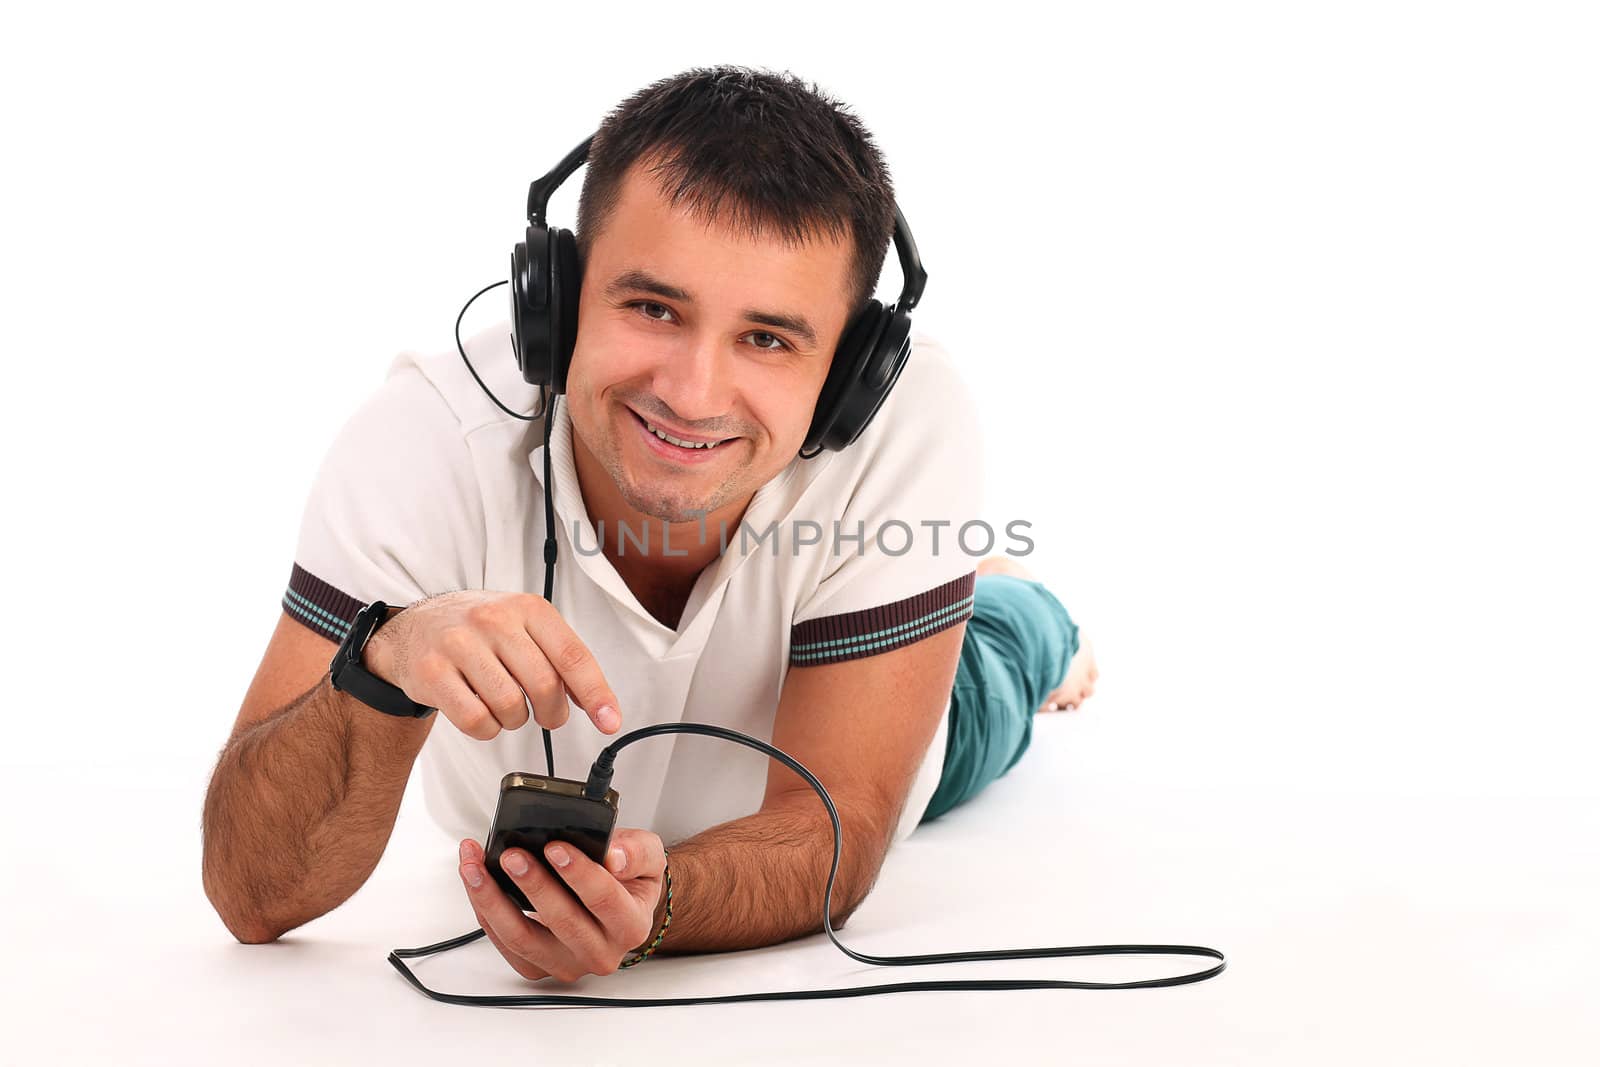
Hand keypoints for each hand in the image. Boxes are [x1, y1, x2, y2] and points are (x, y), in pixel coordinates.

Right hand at [361, 590, 621, 738]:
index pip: (572, 655)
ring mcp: (460, 645)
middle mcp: (494, 620)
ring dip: (515, 720)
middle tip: (547, 715)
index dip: (596, 693)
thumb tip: (596, 700)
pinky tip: (480, 712)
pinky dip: (486, 728)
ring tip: (504, 705)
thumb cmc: (479, 631)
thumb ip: (559, 658)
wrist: (414, 627)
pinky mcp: (433, 673)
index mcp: (527, 609)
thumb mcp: (523, 627)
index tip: (610, 721)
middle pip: (544, 686)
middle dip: (552, 713)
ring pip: (510, 707)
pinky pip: (475, 721)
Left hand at [457, 829, 667, 982]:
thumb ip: (636, 852)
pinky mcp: (536, 966)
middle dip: (532, 884)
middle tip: (511, 854)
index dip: (578, 873)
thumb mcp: (648, 856)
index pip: (604, 900)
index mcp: (630, 926)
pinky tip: (475, 880)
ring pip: (522, 938)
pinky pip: (503, 943)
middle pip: (561, 921)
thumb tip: (613, 856)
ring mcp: (566, 964)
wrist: (619, 905)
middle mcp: (600, 953)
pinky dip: (484, 910)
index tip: (555, 847)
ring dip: (493, 900)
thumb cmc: (629, 879)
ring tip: (476, 867)